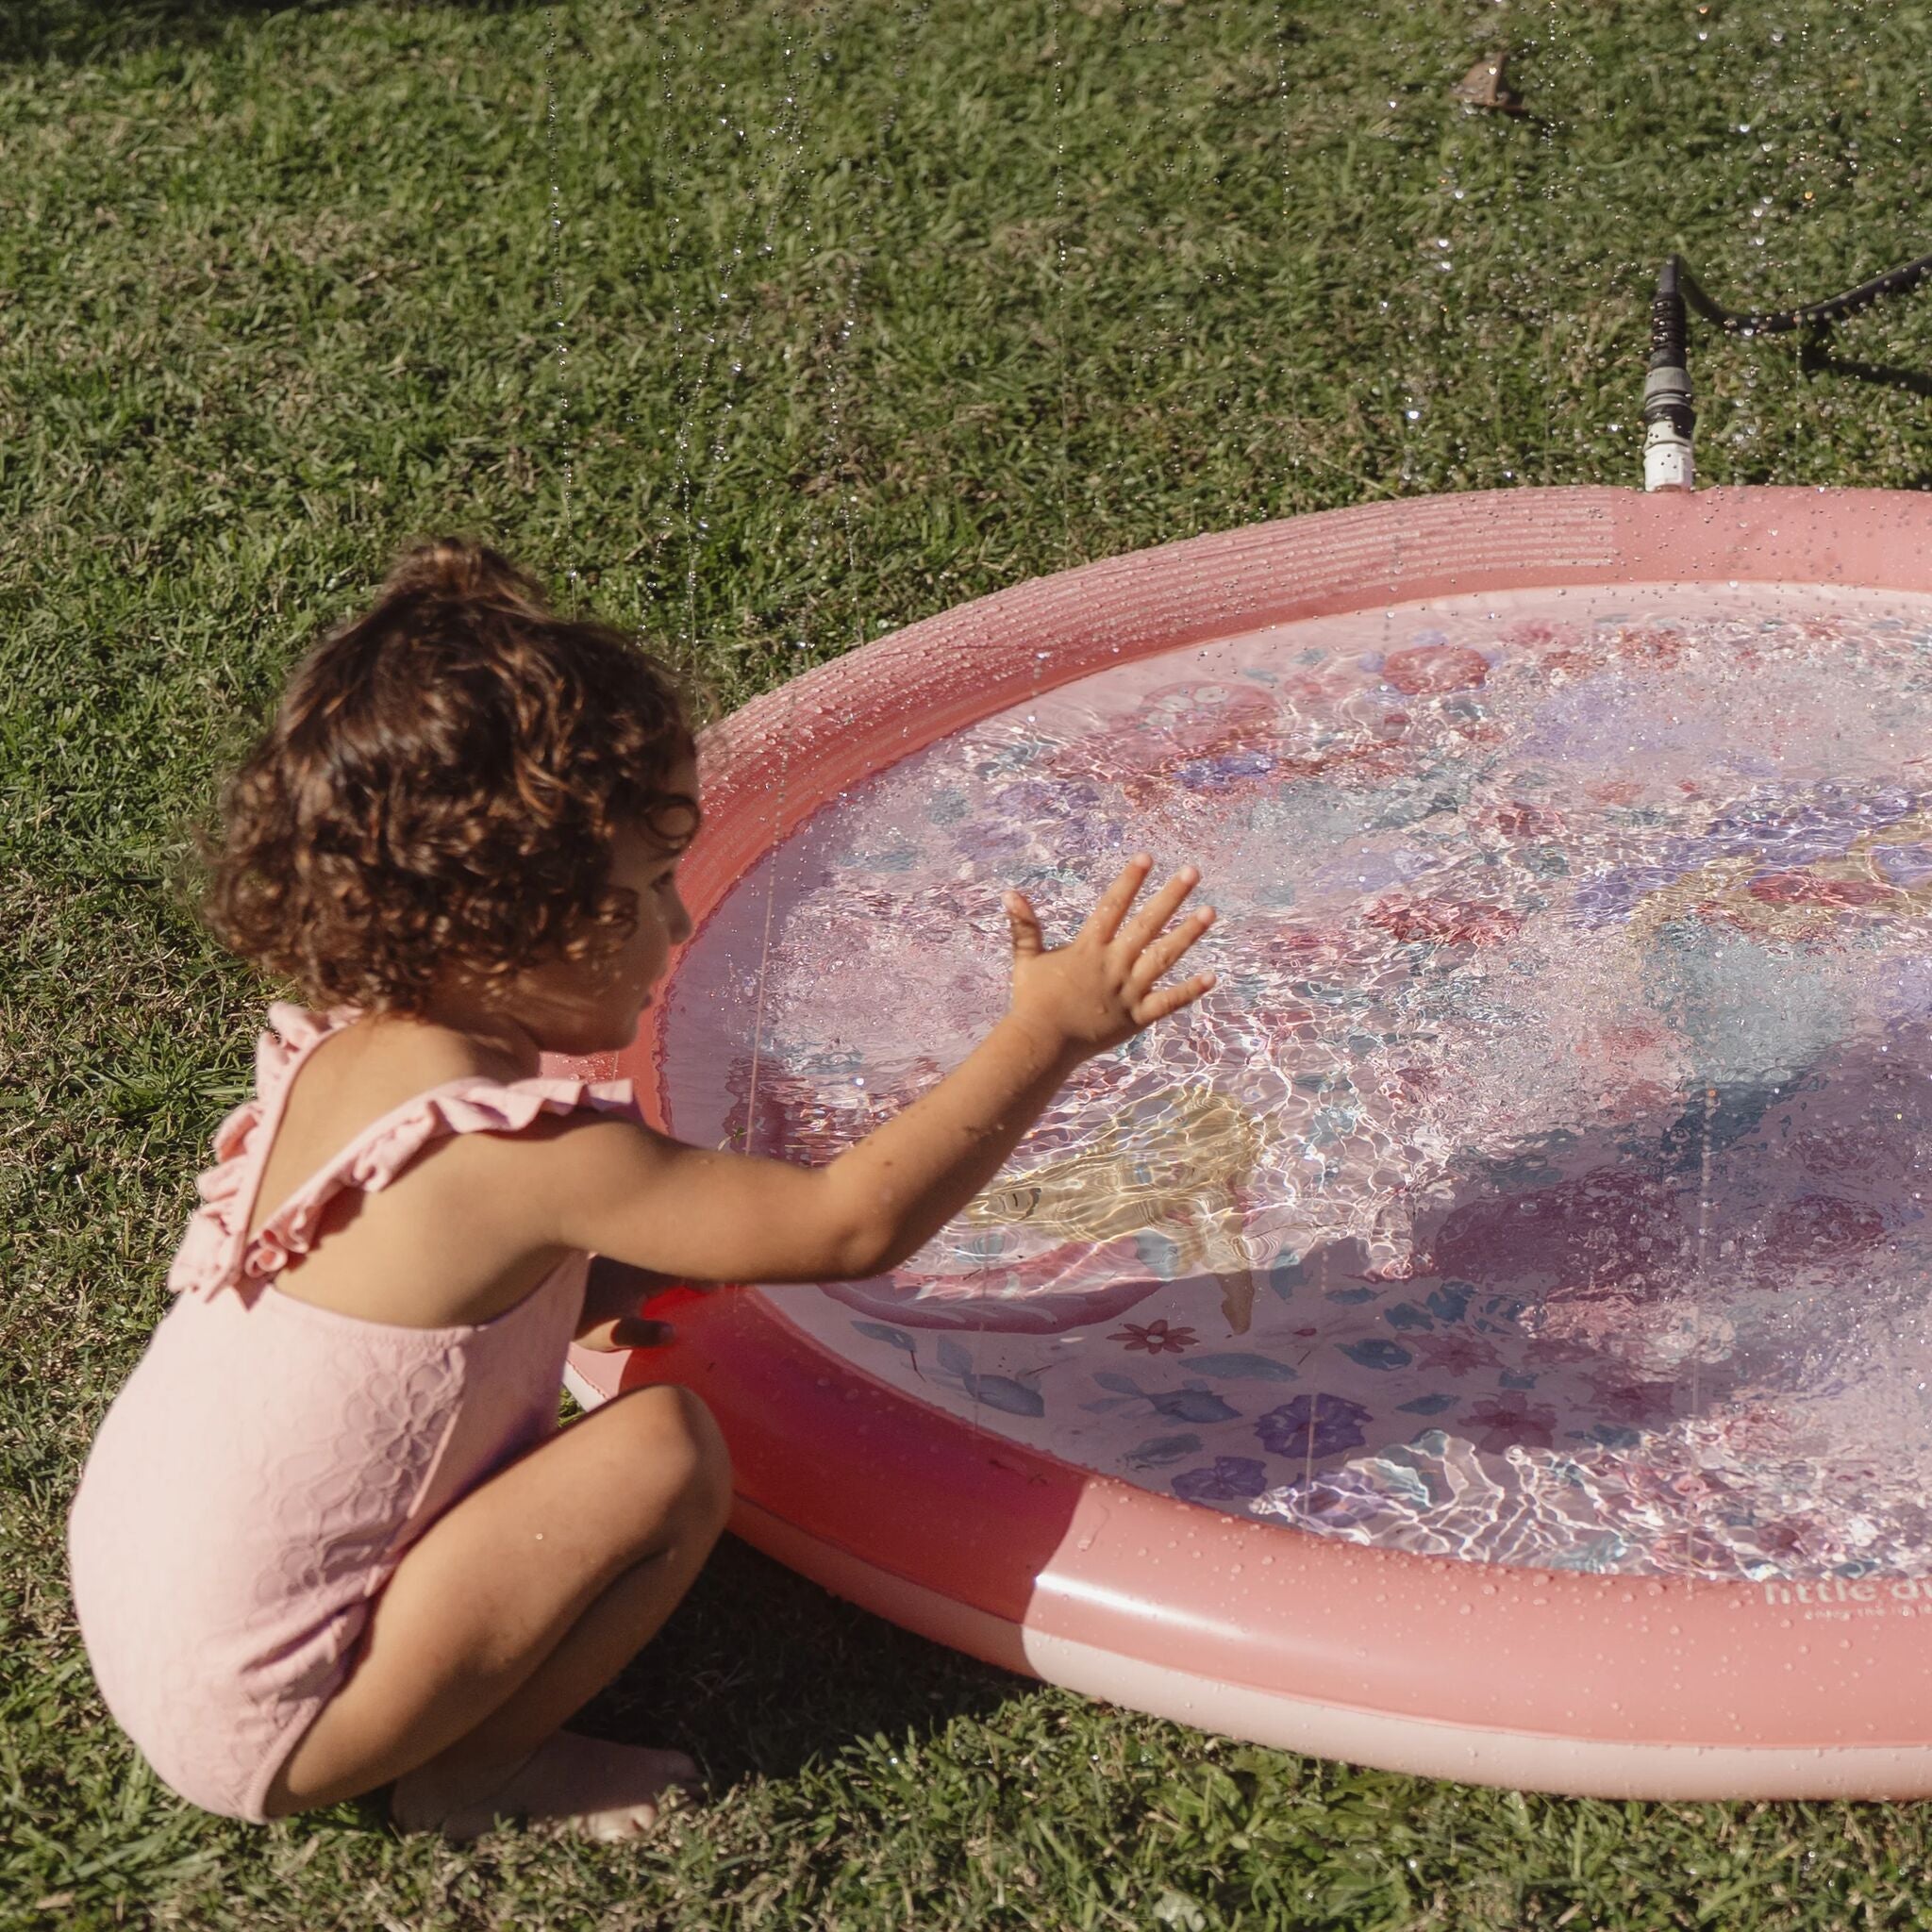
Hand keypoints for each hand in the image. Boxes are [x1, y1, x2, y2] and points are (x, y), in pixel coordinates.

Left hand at [575, 1255, 711, 1352]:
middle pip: (679, 1248)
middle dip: (701, 1258)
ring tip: (704, 1274)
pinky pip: (656, 1247)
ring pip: (666, 1246)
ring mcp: (633, 1251)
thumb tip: (672, 1333)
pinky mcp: (627, 1253)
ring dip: (685, 1256)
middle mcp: (640, 1255)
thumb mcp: (610, 1333)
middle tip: (722, 1279)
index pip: (683, 1263)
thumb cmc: (586, 1319)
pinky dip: (671, 1255)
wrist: (552, 1298)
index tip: (721, 1288)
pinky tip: (677, 1273)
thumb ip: (641, 1333)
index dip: (705, 1272)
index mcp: (641, 1270)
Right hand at [1002, 854, 1217, 1061]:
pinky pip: (1167, 1002)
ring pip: (1163, 958)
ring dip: (1187, 934)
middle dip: (1171, 896)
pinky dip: (1189, 991)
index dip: (1129, 881)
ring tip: (1210, 912)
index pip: (1112, 906)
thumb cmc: (1032, 1002)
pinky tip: (1211, 976)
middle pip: (1146, 924)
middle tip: (1192, 872)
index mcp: (1088, 948)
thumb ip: (1024, 927)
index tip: (1147, 857)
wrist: (1041, 1044)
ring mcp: (1128, 991)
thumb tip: (1010, 894)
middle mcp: (1113, 964)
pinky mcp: (1137, 1017)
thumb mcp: (1026, 959)